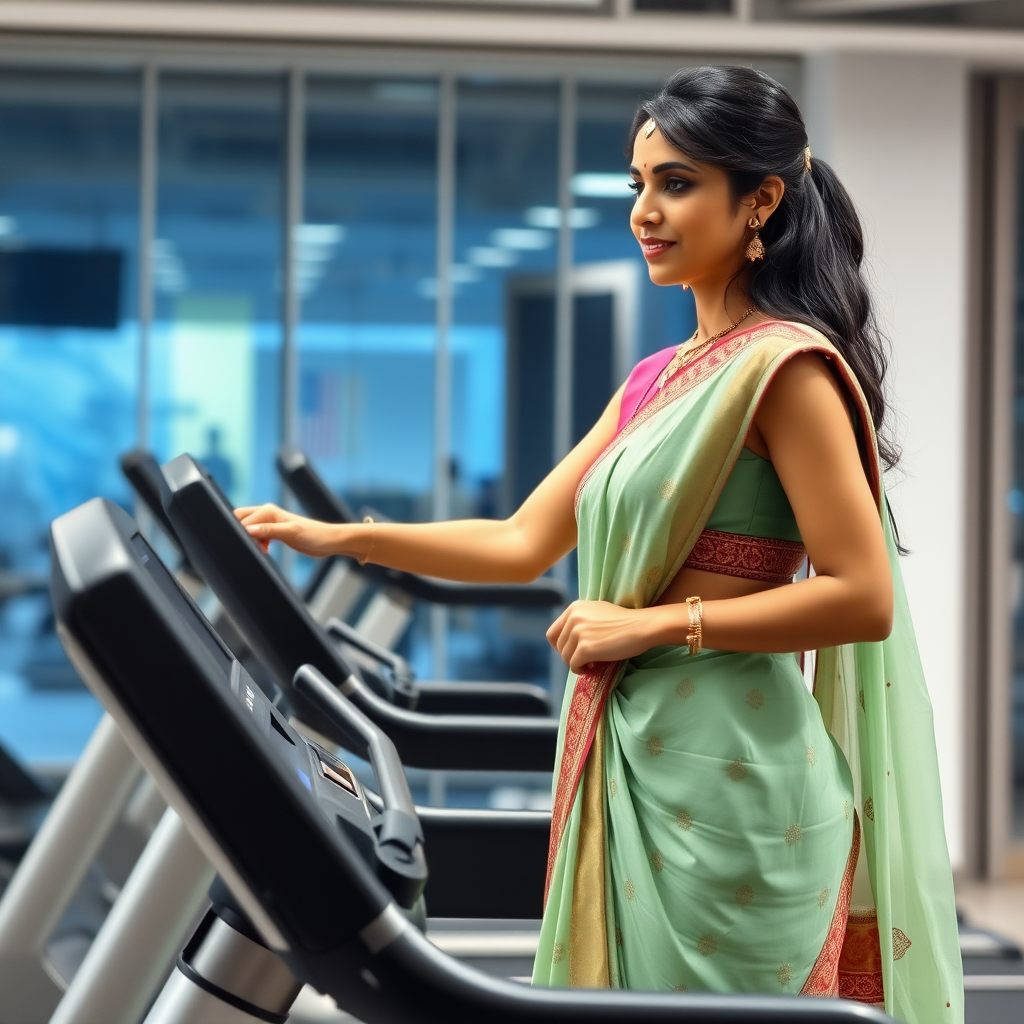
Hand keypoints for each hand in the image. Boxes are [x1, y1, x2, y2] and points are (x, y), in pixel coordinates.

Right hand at [234, 504, 340, 556]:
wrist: (329, 541)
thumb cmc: (314, 535)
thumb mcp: (291, 533)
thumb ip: (269, 530)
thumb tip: (249, 529)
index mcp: (269, 511)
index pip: (243, 520)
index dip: (242, 533)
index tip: (249, 545)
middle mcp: (267, 514)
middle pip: (242, 520)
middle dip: (242, 534)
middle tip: (254, 547)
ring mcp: (271, 523)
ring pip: (248, 529)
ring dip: (250, 540)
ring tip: (263, 549)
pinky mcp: (275, 532)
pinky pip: (257, 535)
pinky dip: (257, 543)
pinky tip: (266, 550)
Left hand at [546, 600, 662, 673]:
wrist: (642, 627)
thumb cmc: (625, 621)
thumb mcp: (597, 612)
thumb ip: (581, 619)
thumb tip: (568, 636)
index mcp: (574, 608)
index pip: (553, 633)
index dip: (560, 646)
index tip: (572, 652)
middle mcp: (573, 618)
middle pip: (558, 646)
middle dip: (569, 656)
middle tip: (585, 661)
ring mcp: (578, 632)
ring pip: (565, 657)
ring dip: (576, 664)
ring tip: (591, 665)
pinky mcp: (585, 648)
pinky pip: (574, 665)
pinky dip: (581, 670)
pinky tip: (592, 669)